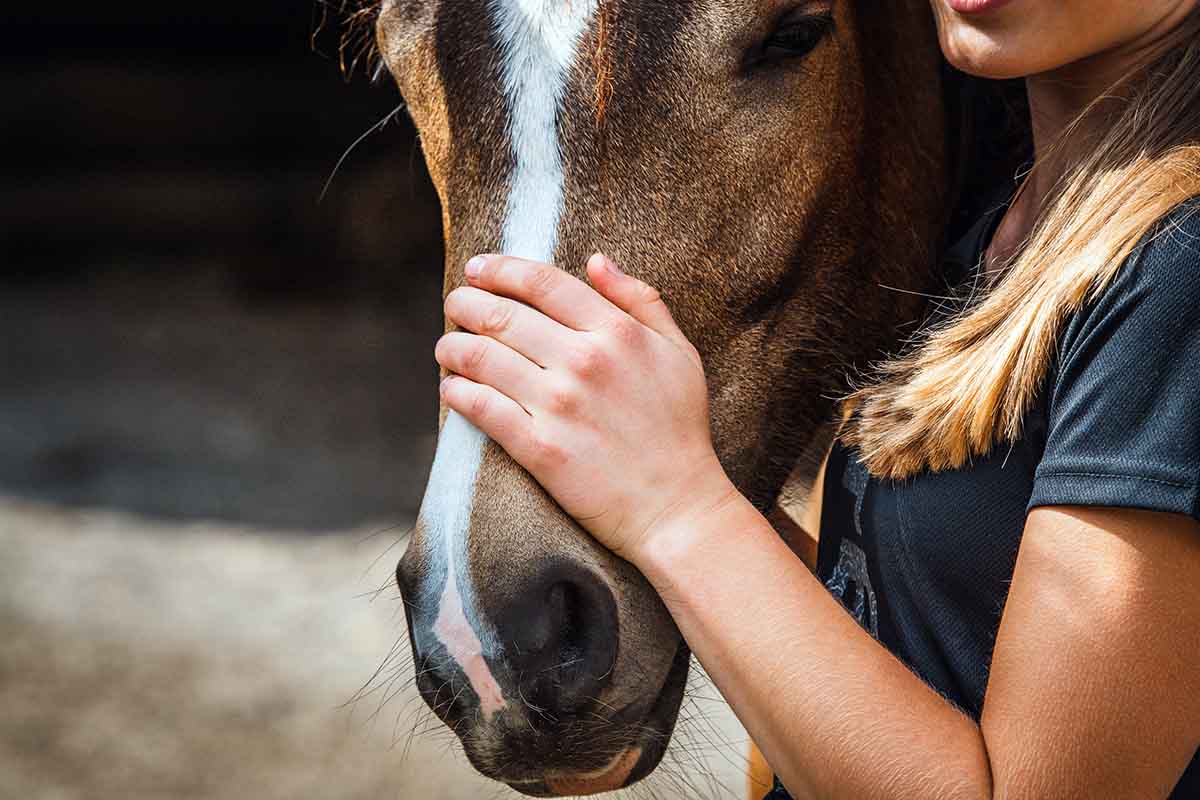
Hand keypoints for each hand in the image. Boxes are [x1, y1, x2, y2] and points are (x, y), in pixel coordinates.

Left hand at [435, 252, 736, 563]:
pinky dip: (456, 391)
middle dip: (466, 303)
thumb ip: (641, 300)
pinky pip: (481, 407)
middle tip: (455, 305)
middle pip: (502, 315)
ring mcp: (559, 405)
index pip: (542, 282)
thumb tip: (597, 261)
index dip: (500, 269)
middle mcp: (584, 361)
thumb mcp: (678, 353)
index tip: (478, 268)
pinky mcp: (539, 448)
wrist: (676, 507)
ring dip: (452, 346)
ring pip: (481, 357)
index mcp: (616, 332)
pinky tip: (451, 388)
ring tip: (447, 347)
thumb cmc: (680, 429)